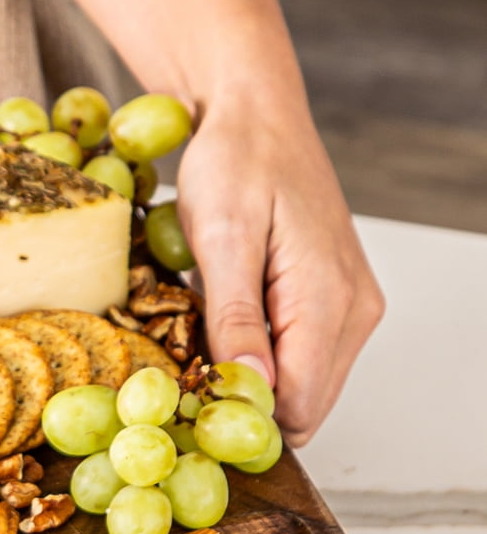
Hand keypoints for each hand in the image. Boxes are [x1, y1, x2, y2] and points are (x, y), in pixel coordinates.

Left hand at [174, 93, 383, 445]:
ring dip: (248, 379)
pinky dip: (256, 356)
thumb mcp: (223, 238)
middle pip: (304, 404)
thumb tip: (250, 387)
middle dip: (242, 404)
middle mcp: (353, 312)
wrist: (255, 116)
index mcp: (330, 300)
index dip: (241, 418)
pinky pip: (296, 355)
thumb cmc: (236, 163)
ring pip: (300, 385)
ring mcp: (348, 308)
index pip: (298, 405)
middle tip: (180, 380)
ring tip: (196, 346)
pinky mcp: (331, 301)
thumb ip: (238, 317)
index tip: (184, 406)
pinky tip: (219, 328)